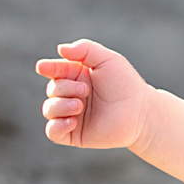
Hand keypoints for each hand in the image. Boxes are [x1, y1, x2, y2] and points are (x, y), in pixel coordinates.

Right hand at [35, 38, 154, 148]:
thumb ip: (85, 49)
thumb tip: (60, 49)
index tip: (43, 67)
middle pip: (52, 89)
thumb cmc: (126, 84)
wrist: (140, 113)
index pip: (55, 70)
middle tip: (86, 91)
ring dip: (60, 106)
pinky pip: (52, 132)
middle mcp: (72, 95)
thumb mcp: (107, 59)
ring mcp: (72, 115)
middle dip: (64, 88)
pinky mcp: (74, 134)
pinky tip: (72, 122)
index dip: (48, 68)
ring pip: (49, 109)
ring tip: (79, 106)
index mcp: (77, 76)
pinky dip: (56, 126)